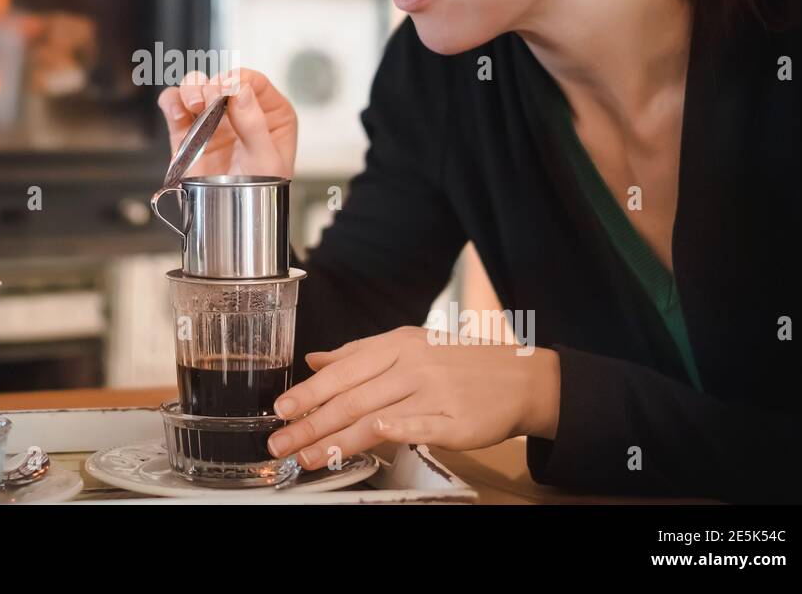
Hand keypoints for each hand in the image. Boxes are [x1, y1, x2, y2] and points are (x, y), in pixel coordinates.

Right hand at [156, 68, 296, 178]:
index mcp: (270, 113)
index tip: (227, 89)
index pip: (253, 82)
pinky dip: (171, 102)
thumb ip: (255, 125)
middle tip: (210, 101)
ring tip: (195, 105)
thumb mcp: (267, 161)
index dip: (238, 79)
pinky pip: (174, 105)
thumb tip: (240, 90)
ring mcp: (212, 120)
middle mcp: (240, 111)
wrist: (233, 219)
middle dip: (213, 85)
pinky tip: (178, 111)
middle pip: (221, 79)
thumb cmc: (261, 192)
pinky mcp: (187, 131)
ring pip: (196, 86)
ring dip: (191, 88)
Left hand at [266, 327, 560, 468]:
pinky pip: (420, 426)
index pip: (342, 371)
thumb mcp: (408, 345)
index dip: (309, 393)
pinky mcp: (457, 422)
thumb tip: (314, 361)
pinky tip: (372, 438)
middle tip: (281, 442)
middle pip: (351, 398)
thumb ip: (358, 354)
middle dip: (310, 424)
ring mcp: (435, 394)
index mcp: (397, 346)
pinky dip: (395, 430)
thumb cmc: (459, 362)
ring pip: (375, 417)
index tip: (281, 410)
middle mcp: (412, 366)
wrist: (520, 377)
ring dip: (336, 440)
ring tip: (307, 457)